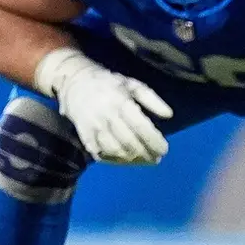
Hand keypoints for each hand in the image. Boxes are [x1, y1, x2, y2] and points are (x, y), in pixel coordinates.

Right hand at [54, 57, 171, 164]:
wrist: (75, 82)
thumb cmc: (109, 83)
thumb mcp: (133, 84)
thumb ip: (152, 99)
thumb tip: (169, 115)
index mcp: (120, 102)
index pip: (141, 128)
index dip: (155, 142)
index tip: (165, 149)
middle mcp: (107, 116)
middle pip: (130, 143)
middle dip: (147, 154)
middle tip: (157, 158)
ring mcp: (94, 128)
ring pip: (116, 152)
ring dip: (133, 160)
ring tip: (144, 160)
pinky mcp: (84, 136)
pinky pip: (101, 155)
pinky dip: (116, 161)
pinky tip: (126, 160)